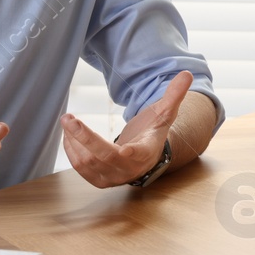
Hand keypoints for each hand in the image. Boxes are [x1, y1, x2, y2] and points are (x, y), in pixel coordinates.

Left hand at [62, 71, 191, 188]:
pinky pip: (79, 167)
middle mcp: (129, 169)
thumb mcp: (164, 114)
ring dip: (74, 141)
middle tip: (69, 119)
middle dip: (85, 137)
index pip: (140, 154)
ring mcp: (113, 177)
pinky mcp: (98, 180)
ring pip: (87, 162)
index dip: (132, 153)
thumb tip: (187, 74)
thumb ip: (174, 95)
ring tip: (67, 121)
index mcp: (147, 152)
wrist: (143, 159)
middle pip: (104, 157)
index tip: (124, 149)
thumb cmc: (152, 133)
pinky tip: (69, 134)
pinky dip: (71, 149)